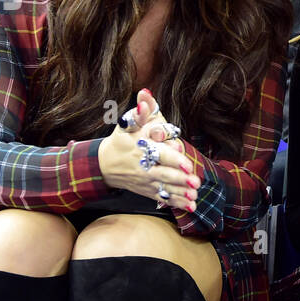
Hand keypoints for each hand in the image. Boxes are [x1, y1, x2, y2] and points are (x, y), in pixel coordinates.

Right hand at [99, 89, 198, 210]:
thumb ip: (140, 111)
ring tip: (195, 197)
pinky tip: (191, 207)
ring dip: (181, 194)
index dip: (173, 159)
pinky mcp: (148, 191)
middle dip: (180, 179)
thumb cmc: (121, 140)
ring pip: (165, 189)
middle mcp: (144, 167)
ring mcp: (146, 181)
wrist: (103, 164)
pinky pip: (163, 198)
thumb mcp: (126, 124)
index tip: (186, 163)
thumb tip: (145, 93)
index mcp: (142, 149)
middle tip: (196, 182)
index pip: (159, 154)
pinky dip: (177, 203)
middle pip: (164, 174)